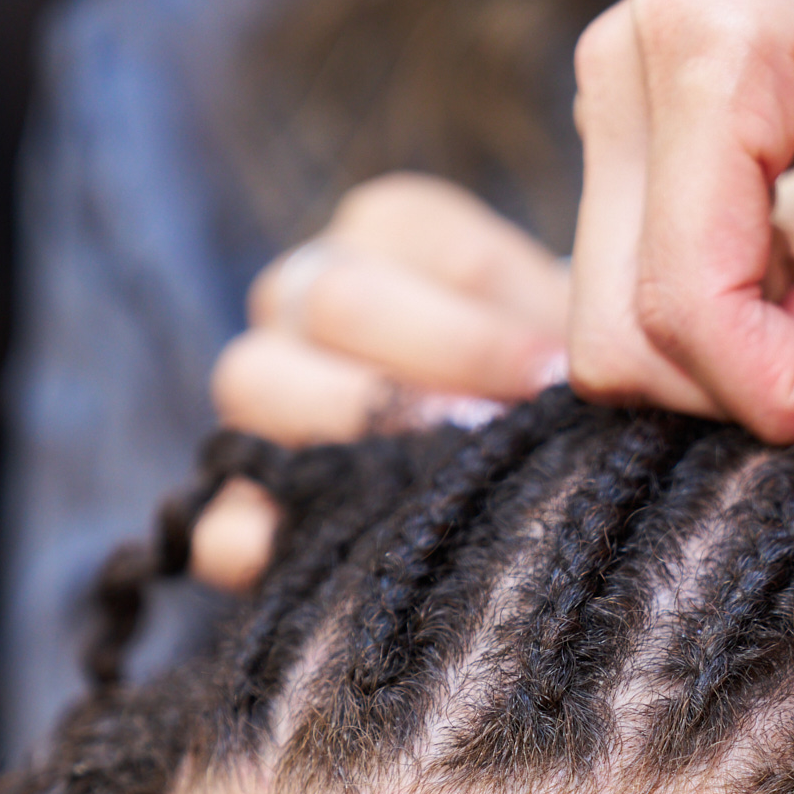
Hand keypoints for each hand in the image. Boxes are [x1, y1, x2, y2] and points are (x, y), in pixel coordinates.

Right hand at [195, 175, 570, 588]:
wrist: (528, 492)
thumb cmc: (553, 404)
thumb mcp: (572, 342)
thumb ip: (566, 322)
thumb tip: (571, 364)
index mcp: (384, 237)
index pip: (405, 235)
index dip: (480, 315)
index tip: (553, 375)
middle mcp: (303, 298)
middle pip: (330, 298)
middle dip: (432, 368)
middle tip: (508, 430)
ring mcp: (259, 396)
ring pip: (254, 378)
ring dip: (355, 435)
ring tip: (444, 486)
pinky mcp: (238, 506)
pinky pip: (221, 516)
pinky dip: (268, 540)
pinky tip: (346, 559)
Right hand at [568, 0, 793, 437]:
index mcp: (708, 45)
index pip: (689, 307)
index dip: (783, 392)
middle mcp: (625, 70)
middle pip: (628, 337)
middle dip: (753, 388)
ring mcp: (610, 102)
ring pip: (618, 331)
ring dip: (738, 365)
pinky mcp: (625, 133)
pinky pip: (639, 291)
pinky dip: (731, 328)